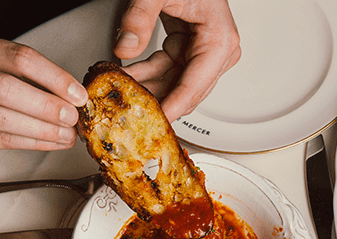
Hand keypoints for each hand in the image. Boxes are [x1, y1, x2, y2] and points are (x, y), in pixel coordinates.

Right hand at [0, 32, 88, 166]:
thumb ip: (23, 77)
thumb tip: (69, 95)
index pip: (17, 57)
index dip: (52, 76)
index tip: (76, 93)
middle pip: (5, 87)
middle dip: (45, 104)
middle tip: (71, 116)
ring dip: (39, 128)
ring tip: (64, 134)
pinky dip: (28, 142)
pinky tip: (47, 142)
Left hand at [113, 0, 239, 119]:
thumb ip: (139, 17)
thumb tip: (126, 47)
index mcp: (220, 41)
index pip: (193, 88)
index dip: (170, 109)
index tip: (150, 124)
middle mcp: (217, 52)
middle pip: (183, 93)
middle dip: (153, 102)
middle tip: (124, 114)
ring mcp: (203, 54)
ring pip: (171, 87)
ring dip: (143, 90)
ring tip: (116, 94)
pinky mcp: (188, 52)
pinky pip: (164, 73)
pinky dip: (143, 77)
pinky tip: (124, 78)